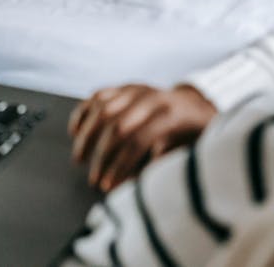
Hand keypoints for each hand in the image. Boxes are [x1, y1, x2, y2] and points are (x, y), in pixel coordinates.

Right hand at [68, 84, 216, 191]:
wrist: (198, 105)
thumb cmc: (193, 133)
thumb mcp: (190, 150)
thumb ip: (164, 164)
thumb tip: (136, 183)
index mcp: (170, 114)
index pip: (138, 141)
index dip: (120, 166)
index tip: (108, 186)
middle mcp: (151, 97)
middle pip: (117, 126)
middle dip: (101, 156)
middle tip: (93, 180)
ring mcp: (136, 89)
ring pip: (102, 109)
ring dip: (87, 136)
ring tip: (79, 159)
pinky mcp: (125, 87)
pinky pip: (98, 96)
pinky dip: (83, 112)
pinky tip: (75, 131)